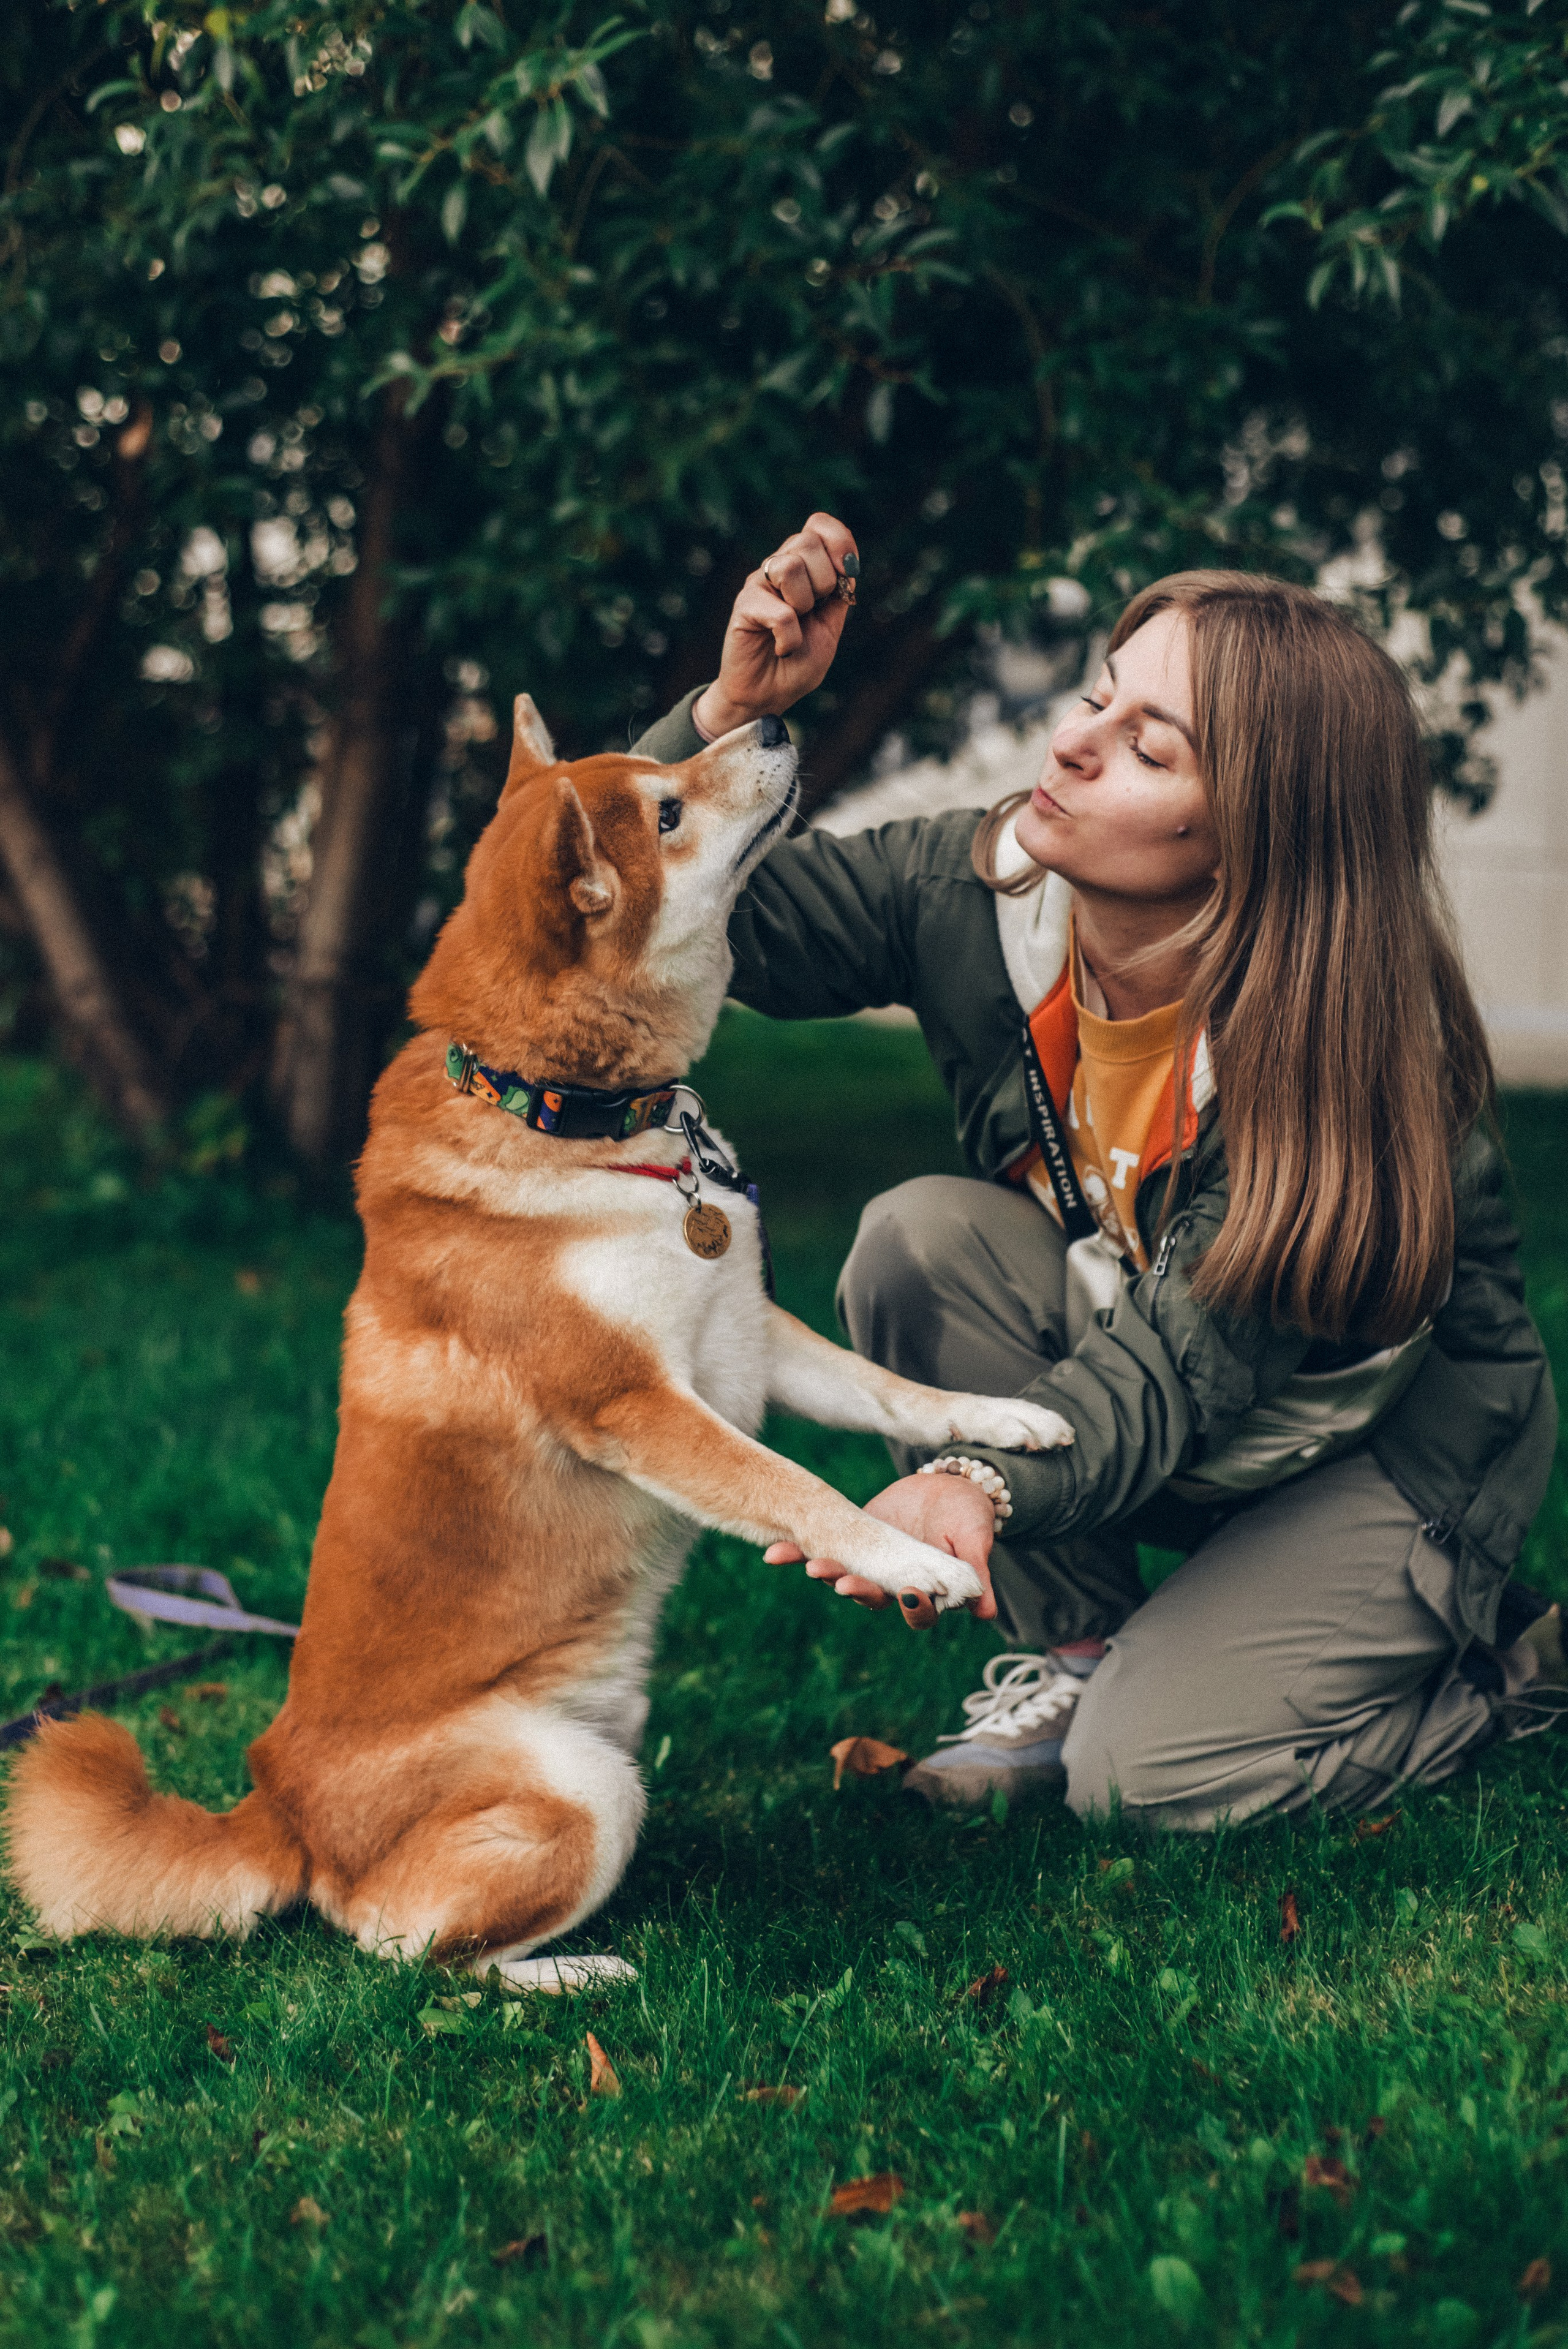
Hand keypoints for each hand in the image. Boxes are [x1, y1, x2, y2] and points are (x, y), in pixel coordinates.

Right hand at [693, 511, 858, 738]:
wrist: (768, 695)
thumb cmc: (798, 662)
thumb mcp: (831, 626)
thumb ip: (839, 593)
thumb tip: (848, 564)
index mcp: (803, 566)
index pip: (818, 524)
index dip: (839, 540)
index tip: (848, 573)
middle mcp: (778, 567)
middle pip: (807, 541)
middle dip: (824, 581)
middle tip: (812, 612)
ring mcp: (759, 584)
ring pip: (790, 567)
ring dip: (803, 605)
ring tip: (795, 628)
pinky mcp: (744, 606)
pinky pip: (780, 611)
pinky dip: (789, 638)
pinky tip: (781, 648)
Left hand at [764, 1472, 997, 1631]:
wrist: (948, 1485)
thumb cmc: (969, 1516)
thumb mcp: (975, 1540)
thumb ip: (978, 1573)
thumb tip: (988, 1612)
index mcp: (928, 1594)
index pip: (919, 1613)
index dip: (914, 1609)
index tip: (909, 1596)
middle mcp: (893, 1587)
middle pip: (873, 1598)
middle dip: (857, 1590)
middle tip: (843, 1582)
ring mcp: (869, 1566)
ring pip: (844, 1578)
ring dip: (826, 1573)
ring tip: (812, 1565)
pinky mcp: (849, 1543)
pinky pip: (821, 1551)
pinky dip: (798, 1552)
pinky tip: (775, 1552)